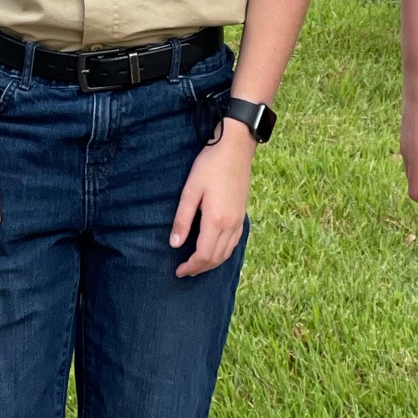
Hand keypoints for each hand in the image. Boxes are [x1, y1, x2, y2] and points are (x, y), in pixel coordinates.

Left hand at [170, 121, 254, 276]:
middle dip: (200, 268)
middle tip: (185, 271)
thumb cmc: (210, 165)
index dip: (191, 266)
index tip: (178, 271)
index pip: (203, 255)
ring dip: (212, 263)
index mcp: (216, 220)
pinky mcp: (242, 213)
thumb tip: (175, 244)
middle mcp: (230, 224)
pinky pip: (234, 242)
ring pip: (227, 252)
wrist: (236, 147)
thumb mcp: (191, 190)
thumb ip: (183, 219)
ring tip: (197, 265)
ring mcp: (239, 220)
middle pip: (216, 258)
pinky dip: (224, 253)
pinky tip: (215, 250)